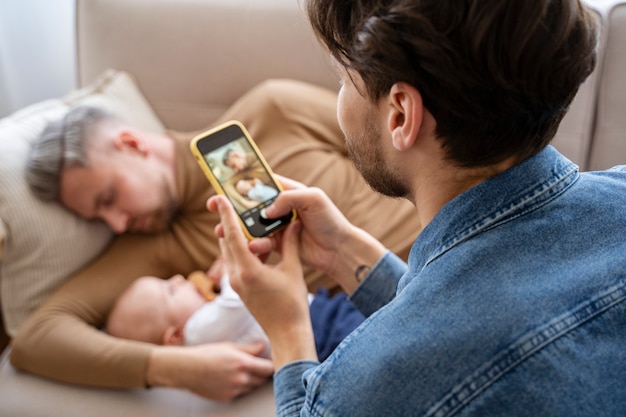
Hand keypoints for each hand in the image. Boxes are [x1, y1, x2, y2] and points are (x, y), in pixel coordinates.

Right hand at [147, 342, 273, 401]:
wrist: (187, 369)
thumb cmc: (207, 354)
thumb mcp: (229, 346)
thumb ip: (249, 348)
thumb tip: (263, 346)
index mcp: (243, 363)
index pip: (269, 369)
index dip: (272, 365)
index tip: (271, 362)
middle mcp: (241, 379)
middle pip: (263, 380)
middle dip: (263, 373)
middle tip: (259, 366)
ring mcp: (234, 391)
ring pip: (253, 388)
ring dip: (253, 381)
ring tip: (244, 371)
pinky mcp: (227, 398)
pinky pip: (241, 394)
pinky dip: (241, 387)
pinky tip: (233, 379)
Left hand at [209, 194, 316, 367]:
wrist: (287, 333)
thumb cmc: (293, 304)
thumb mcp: (293, 270)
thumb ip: (290, 244)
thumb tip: (293, 222)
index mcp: (248, 270)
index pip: (233, 235)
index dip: (227, 215)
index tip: (221, 199)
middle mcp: (236, 277)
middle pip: (226, 242)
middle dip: (229, 223)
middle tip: (234, 205)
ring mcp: (236, 285)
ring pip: (228, 253)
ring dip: (234, 238)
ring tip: (244, 222)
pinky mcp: (239, 290)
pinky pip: (234, 263)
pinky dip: (239, 251)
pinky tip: (253, 245)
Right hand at [213, 175, 386, 291]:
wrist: (339, 250)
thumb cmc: (331, 221)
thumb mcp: (313, 199)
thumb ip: (289, 198)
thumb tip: (266, 210)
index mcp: (289, 192)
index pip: (262, 183)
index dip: (243, 183)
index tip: (224, 184)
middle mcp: (282, 208)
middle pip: (251, 205)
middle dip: (232, 207)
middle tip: (214, 207)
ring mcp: (279, 226)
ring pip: (253, 226)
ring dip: (238, 229)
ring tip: (224, 231)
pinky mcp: (279, 244)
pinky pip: (261, 243)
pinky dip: (255, 245)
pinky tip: (253, 247)